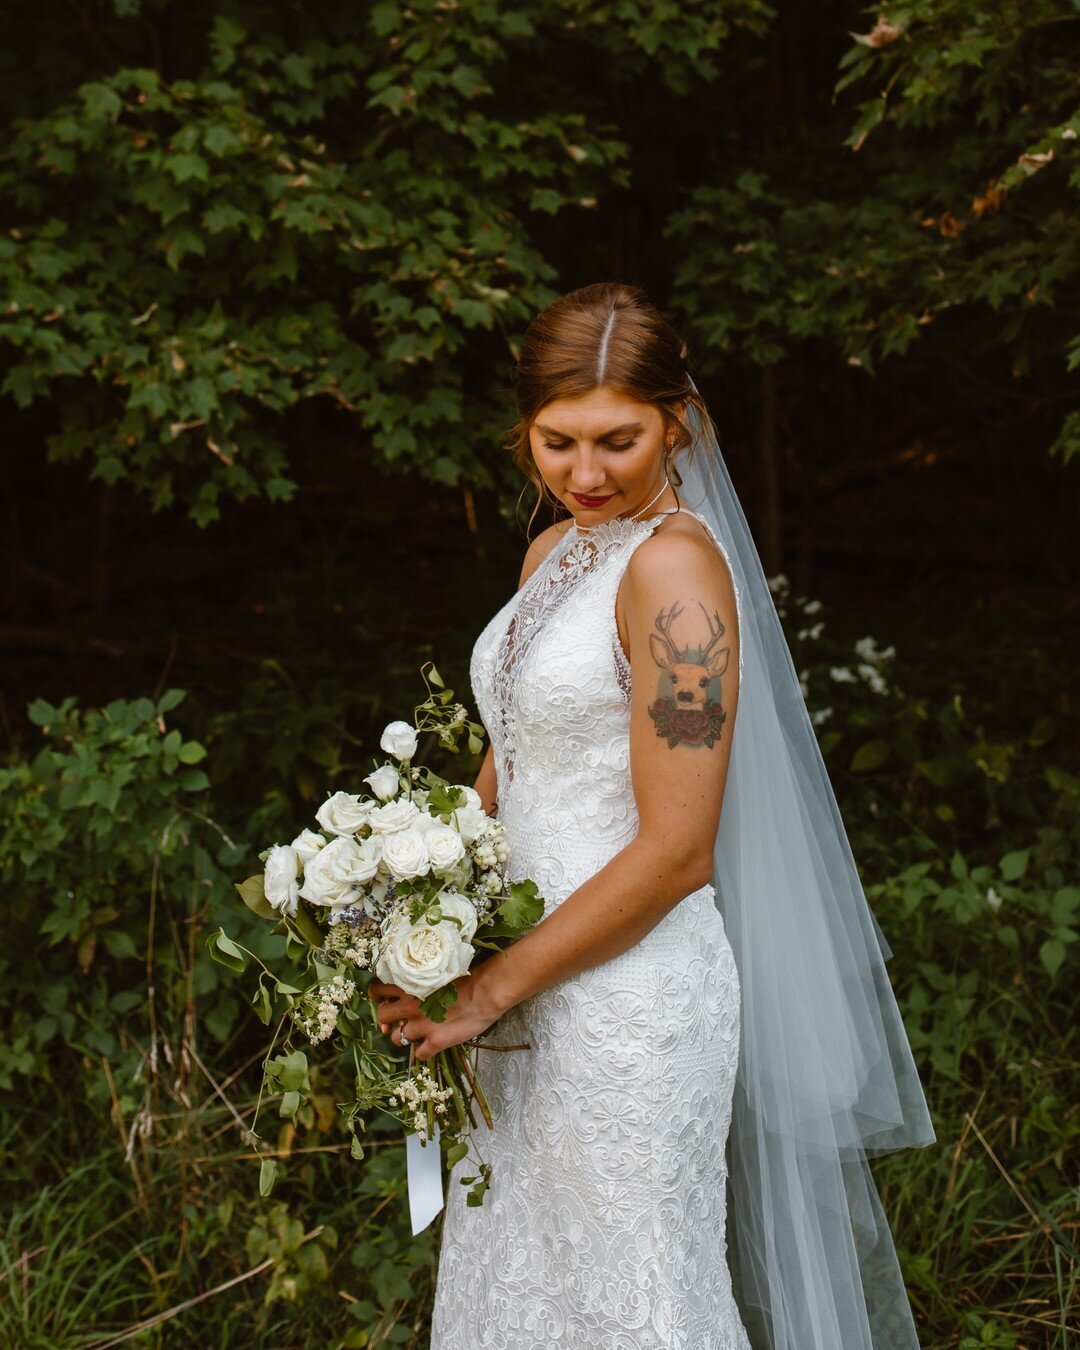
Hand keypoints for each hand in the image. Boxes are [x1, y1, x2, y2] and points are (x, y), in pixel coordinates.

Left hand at [368, 963, 504, 1062]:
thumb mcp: (435, 972)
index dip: (378, 999)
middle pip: (382, 1017)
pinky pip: (419, 1054)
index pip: (377, 990)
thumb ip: (418, 983)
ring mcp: (421, 1026)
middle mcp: (409, 1006)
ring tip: (417, 1035)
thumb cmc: (466, 976)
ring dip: (404, 1038)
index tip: (385, 1003)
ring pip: (397, 1039)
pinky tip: (432, 1045)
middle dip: (386, 1022)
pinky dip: (423, 1052)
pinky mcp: (435, 1041)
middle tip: (395, 1024)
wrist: (485, 991)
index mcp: (408, 984)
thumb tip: (410, 992)